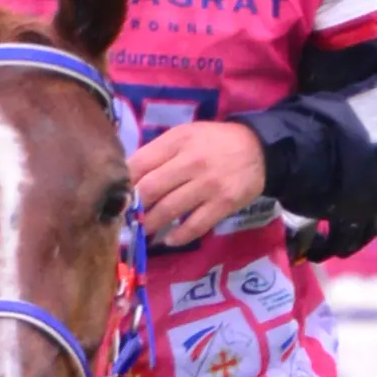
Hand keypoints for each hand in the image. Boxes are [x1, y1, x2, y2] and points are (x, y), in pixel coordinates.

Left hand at [131, 114, 267, 246]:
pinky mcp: (224, 203)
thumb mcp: (184, 136)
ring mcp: (208, 184)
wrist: (259, 149)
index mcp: (177, 141)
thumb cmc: (214, 142)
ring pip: (169, 210)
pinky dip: (178, 237)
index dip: (124, 184)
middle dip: (134, 208)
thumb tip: (128, 178)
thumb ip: (158, 153)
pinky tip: (168, 240)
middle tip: (126, 219)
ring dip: (150, 225)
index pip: (139, 163)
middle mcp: (192, 161)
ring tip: (143, 232)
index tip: (117, 197)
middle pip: (150, 189)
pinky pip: (194, 226)